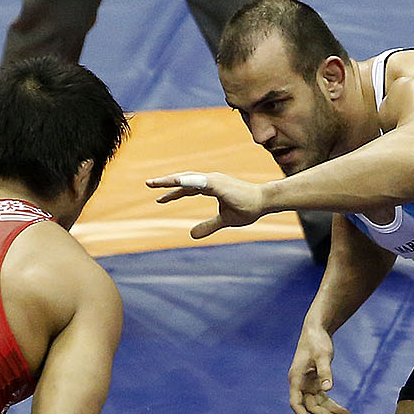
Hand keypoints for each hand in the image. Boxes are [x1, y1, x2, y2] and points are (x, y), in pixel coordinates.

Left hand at [146, 171, 266, 239]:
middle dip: (166, 182)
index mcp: (211, 186)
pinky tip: (175, 182)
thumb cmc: (248, 208)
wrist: (264, 201)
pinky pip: (199, 181)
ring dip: (171, 180)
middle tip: (148, 184)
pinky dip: (186, 181)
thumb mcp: (224, 220)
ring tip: (155, 183)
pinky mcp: (219, 184)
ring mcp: (214, 180)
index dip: (173, 192)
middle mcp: (210, 180)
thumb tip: (191, 235)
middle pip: (184, 180)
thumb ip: (208, 226)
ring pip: (188, 178)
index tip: (159, 198)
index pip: (187, 187)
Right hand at [287, 325, 350, 413]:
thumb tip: (328, 389)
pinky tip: (344, 410)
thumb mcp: (323, 355)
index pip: (296, 403)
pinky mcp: (315, 382)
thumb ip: (325, 372)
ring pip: (318, 404)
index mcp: (296, 378)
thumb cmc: (317, 341)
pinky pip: (323, 397)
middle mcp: (300, 384)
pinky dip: (333, 404)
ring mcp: (307, 384)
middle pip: (310, 406)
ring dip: (331, 411)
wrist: (316, 330)